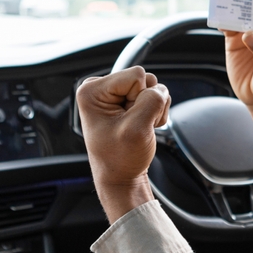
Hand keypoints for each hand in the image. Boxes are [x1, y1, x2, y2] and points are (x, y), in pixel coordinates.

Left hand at [76, 67, 170, 222]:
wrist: (122, 177)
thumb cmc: (120, 159)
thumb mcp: (136, 130)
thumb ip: (151, 102)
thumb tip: (160, 90)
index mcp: (92, 90)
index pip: (136, 75)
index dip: (140, 99)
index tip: (128, 121)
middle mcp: (100, 88)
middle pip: (144, 79)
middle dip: (147, 103)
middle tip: (135, 126)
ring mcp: (114, 95)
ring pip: (152, 87)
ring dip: (153, 109)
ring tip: (139, 128)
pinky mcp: (126, 101)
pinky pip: (153, 96)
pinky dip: (154, 113)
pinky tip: (142, 126)